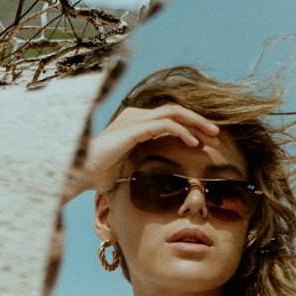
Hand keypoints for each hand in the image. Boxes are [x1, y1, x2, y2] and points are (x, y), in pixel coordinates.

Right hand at [62, 104, 219, 202]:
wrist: (78, 173)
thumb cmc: (99, 173)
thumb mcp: (128, 167)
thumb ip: (143, 166)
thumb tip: (159, 184)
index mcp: (135, 122)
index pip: (169, 117)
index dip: (191, 126)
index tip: (207, 140)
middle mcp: (135, 115)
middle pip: (176, 110)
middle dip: (199, 121)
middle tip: (217, 136)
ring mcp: (134, 119)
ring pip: (175, 112)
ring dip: (197, 123)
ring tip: (213, 137)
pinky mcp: (134, 128)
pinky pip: (165, 124)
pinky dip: (183, 132)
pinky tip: (194, 144)